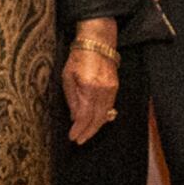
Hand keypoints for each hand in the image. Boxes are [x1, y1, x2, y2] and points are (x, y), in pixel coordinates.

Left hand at [61, 20, 124, 141]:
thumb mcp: (67, 77)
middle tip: (79, 141)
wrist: (97, 43)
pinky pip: (109, 107)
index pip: (85, 115)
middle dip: (88, 132)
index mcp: (89, 87)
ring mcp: (112, 89)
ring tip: (86, 135)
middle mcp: (103, 90)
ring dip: (95, 127)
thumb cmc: (78, 57)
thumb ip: (72, 99)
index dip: (79, 129)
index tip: (73, 137)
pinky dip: (102, 117)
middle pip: (97, 119)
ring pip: (105, 115)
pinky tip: (96, 122)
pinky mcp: (115, 88)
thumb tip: (74, 117)